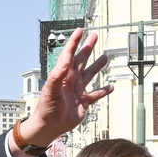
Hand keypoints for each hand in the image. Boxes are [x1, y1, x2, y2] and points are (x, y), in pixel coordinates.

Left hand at [15, 28, 112, 149]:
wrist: (50, 126)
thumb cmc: (46, 108)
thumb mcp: (50, 90)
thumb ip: (57, 74)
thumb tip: (66, 59)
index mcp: (63, 75)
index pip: (69, 54)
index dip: (74, 42)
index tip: (80, 30)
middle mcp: (71, 80)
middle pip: (81, 60)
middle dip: (88, 48)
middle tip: (94, 36)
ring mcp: (78, 90)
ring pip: (90, 75)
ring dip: (97, 66)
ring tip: (105, 57)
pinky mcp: (84, 102)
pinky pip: (96, 94)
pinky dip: (104, 91)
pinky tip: (111, 87)